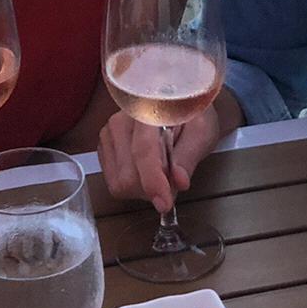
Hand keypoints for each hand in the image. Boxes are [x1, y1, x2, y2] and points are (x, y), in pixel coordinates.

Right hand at [97, 108, 220, 212]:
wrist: (177, 103)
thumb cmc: (191, 117)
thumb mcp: (202, 132)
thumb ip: (189, 156)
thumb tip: (179, 182)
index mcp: (146, 110)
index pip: (143, 150)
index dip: (153, 180)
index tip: (164, 203)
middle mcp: (120, 120)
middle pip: (128, 175)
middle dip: (152, 187)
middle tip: (173, 178)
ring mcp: (108, 134)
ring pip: (119, 183)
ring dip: (143, 188)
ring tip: (160, 171)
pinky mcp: (104, 147)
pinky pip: (114, 183)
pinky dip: (133, 186)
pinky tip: (146, 170)